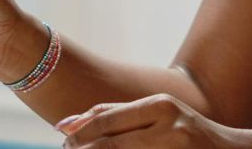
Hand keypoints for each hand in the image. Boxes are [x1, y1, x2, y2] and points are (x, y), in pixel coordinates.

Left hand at [58, 95, 251, 148]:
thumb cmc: (185, 134)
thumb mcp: (156, 116)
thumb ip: (116, 115)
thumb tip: (66, 124)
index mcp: (160, 106)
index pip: (107, 121)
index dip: (80, 135)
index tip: (65, 143)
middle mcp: (169, 126)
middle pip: (110, 144)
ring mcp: (175, 148)